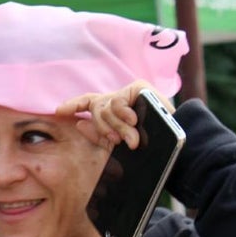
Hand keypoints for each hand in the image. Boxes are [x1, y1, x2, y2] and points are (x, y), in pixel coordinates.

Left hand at [55, 81, 174, 150]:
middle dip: (104, 127)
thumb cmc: (147, 148)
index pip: (89, 102)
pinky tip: (131, 120)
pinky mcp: (140, 88)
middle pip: (96, 108)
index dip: (73, 104)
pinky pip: (117, 101)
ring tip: (131, 139)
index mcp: (112, 112)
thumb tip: (80, 123)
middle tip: (119, 141)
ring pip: (105, 107)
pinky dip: (121, 113)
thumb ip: (99, 136)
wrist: (177, 146)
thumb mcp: (117, 146)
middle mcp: (119, 100)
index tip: (58, 111)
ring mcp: (129, 93)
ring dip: (116, 126)